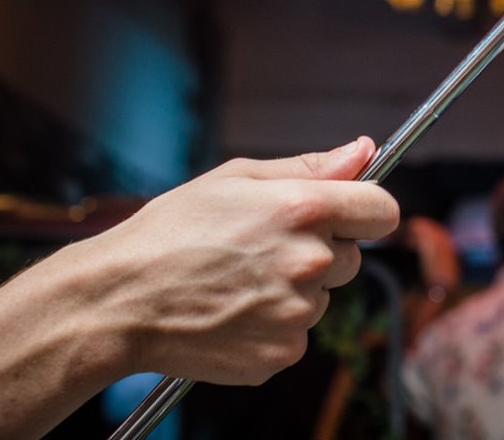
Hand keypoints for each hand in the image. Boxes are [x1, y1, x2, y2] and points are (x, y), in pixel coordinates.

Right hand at [69, 137, 399, 384]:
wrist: (120, 300)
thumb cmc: (171, 231)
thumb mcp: (237, 178)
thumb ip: (310, 166)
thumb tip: (363, 150)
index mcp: (303, 209)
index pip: (383, 210)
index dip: (368, 210)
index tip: (350, 214)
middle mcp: (309, 261)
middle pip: (351, 256)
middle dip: (321, 250)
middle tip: (262, 248)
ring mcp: (297, 313)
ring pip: (321, 297)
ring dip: (294, 289)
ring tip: (236, 280)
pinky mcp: (281, 353)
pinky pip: (297, 334)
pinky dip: (273, 325)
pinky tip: (232, 310)